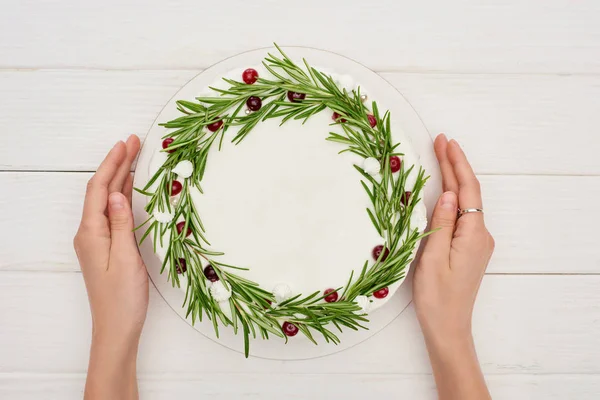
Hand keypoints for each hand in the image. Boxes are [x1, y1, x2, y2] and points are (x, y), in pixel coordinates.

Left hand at [73, 135, 145, 398]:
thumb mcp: (124, 258)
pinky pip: (112, 212)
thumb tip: (119, 193)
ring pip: (107, 200)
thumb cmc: (122, 298)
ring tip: (133, 156)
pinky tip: (130, 188)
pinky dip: (122, 195)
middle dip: (116, 164)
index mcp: (91, 232)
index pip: (100, 190)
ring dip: (119, 177)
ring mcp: (97, 239)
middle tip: (133, 142)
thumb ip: (121, 224)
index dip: (112, 164)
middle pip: (102, 190)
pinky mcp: (106, 246)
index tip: (126, 144)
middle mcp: (90, 232)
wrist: (116, 327)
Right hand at [413, 134, 493, 399]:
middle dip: (455, 166)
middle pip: (467, 193)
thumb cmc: (437, 298)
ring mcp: (476, 242)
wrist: (448, 328)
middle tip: (440, 141)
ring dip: (453, 180)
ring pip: (464, 203)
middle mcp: (480, 235)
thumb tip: (447, 193)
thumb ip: (441, 224)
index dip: (456, 163)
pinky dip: (452, 197)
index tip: (445, 142)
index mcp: (473, 235)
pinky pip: (461, 216)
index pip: (466, 190)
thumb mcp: (433, 258)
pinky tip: (442, 190)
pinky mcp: (469, 249)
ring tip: (440, 157)